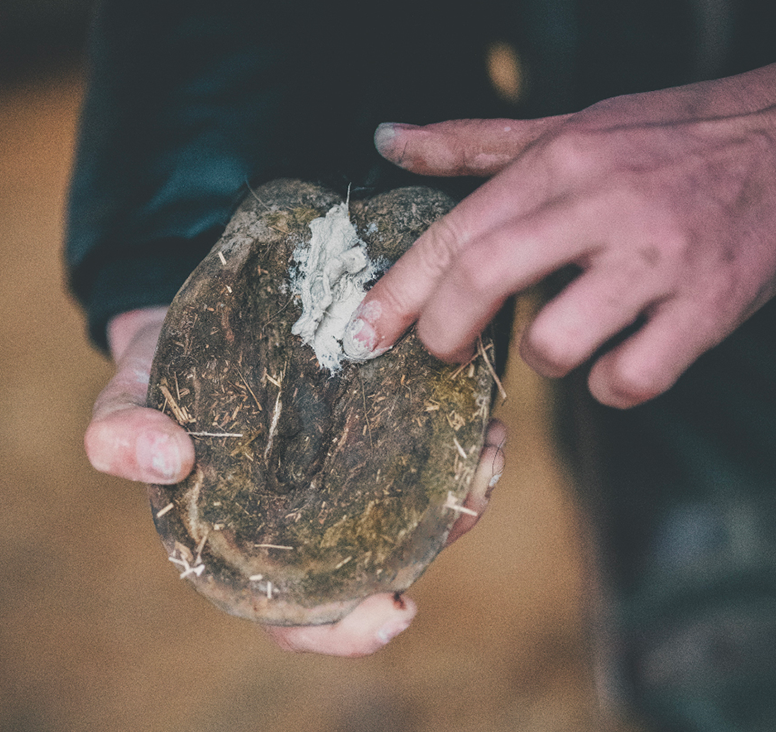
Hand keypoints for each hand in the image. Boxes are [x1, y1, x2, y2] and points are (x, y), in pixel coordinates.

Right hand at [85, 307, 504, 655]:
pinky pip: (427, 451)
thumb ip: (120, 432)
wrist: (199, 316)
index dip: (346, 628)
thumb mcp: (130, 396)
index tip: (395, 611)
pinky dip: (458, 443)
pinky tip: (480, 415)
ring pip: (419, 510)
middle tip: (468, 506)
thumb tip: (165, 460)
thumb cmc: (164, 371)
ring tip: (487, 450)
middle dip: (433, 547)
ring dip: (461, 491)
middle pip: (379, 561)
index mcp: (252, 538)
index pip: (300, 613)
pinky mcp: (374, 425)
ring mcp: (349, 471)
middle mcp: (311, 514)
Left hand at [346, 51, 775, 407]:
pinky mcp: (707, 307)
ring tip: (561, 338)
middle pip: (486, 278)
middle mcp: (602, 207)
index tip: (363, 333)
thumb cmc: (665, 138)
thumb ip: (472, 143)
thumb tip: (389, 141)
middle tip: (443, 352)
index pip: (456, 233)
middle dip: (444, 332)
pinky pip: (633, 378)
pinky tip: (618, 359)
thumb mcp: (567, 128)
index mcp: (560, 163)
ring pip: (558, 341)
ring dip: (544, 357)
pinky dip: (612, 385)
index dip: (398, 290)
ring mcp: (657, 260)